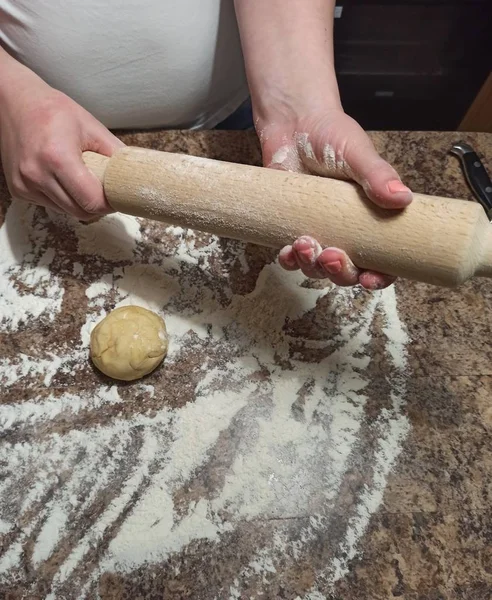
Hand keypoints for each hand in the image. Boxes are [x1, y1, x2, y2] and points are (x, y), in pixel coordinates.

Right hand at [0, 68, 123, 219]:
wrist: (12, 102)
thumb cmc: (52, 110)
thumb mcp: (91, 126)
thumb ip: (115, 153)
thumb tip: (134, 175)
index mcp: (57, 157)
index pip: (91, 201)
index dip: (109, 204)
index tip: (117, 197)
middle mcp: (36, 174)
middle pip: (80, 212)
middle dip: (97, 207)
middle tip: (105, 192)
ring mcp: (24, 184)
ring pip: (66, 211)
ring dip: (79, 203)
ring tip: (83, 182)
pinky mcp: (18, 190)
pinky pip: (51, 205)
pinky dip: (63, 199)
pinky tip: (64, 180)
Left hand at [259, 110, 412, 288]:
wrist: (293, 122)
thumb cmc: (331, 134)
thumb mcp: (358, 152)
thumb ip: (378, 175)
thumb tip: (404, 198)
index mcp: (371, 218)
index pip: (383, 258)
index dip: (379, 276)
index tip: (371, 278)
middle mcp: (345, 230)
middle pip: (347, 271)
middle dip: (340, 272)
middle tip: (332, 256)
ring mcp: (317, 230)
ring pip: (317, 267)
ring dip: (311, 266)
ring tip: (305, 244)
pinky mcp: (290, 226)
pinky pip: (290, 256)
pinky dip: (288, 259)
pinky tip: (286, 251)